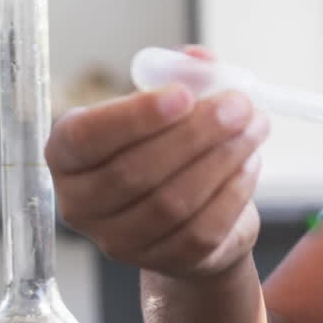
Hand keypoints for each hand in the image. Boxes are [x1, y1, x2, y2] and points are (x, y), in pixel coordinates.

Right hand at [46, 46, 270, 278]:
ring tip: (254, 127)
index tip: (183, 94)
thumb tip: (200, 60)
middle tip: (239, 104)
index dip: (134, 117)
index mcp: (67, 156)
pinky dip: (234, 190)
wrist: (193, 215)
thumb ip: (181, 77)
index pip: (85, 138)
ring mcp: (121, 241)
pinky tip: (250, 162)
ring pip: (173, 201)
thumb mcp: (171, 108)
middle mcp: (82, 204)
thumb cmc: (170, 150)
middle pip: (135, 171)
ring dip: (223, 158)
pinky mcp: (166, 261)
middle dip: (196, 133)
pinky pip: (203, 226)